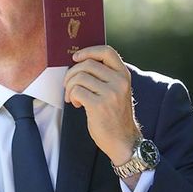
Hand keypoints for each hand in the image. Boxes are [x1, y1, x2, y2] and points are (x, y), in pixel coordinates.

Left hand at [64, 46, 141, 165]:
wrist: (123, 140)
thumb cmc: (115, 115)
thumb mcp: (117, 91)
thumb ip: (104, 76)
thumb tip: (79, 63)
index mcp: (124, 75)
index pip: (107, 51)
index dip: (88, 51)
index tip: (76, 57)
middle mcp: (119, 81)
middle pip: (87, 64)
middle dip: (72, 74)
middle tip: (68, 86)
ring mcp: (110, 93)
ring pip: (79, 77)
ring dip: (70, 87)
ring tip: (73, 98)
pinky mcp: (99, 105)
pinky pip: (76, 91)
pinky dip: (72, 96)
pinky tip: (77, 104)